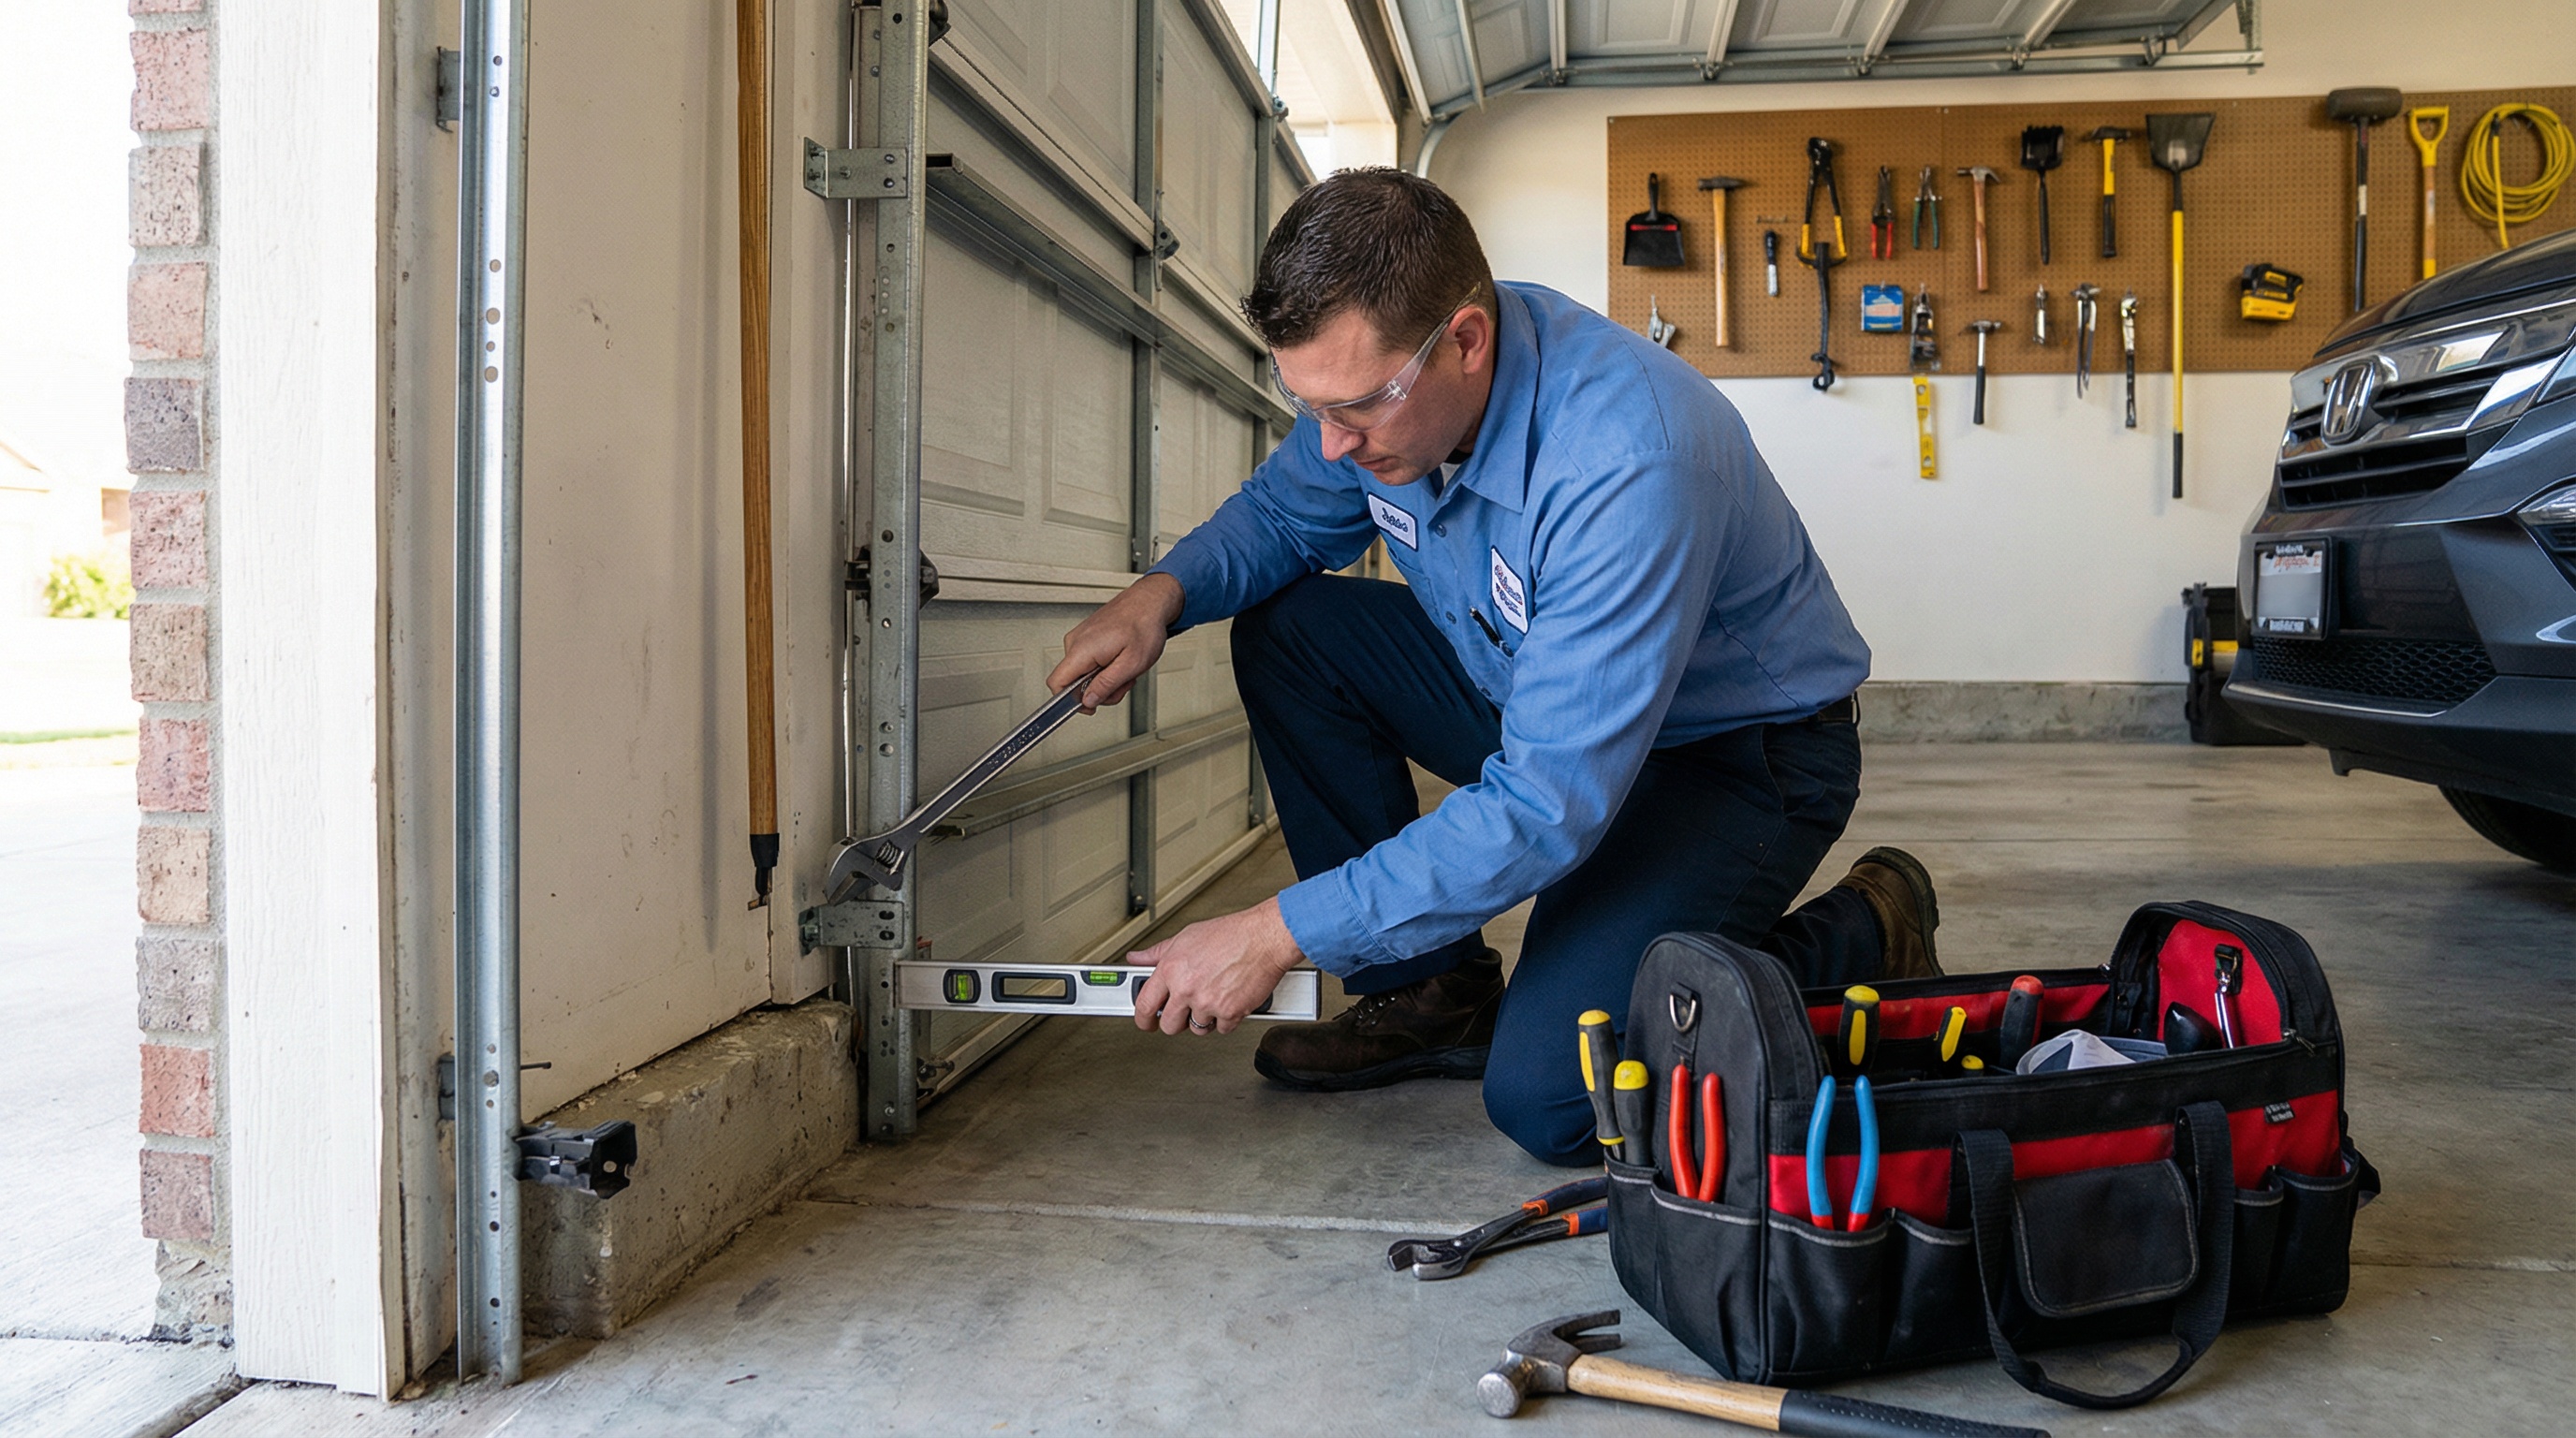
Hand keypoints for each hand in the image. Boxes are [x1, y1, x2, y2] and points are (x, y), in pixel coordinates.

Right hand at [1049, 572, 1183, 711]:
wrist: (1149, 602)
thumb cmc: (1144, 625)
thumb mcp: (1131, 664)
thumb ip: (1106, 686)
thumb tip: (1088, 701)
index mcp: (1082, 650)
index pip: (1056, 683)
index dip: (1070, 701)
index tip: (1090, 706)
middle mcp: (1075, 642)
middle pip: (1074, 682)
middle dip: (1100, 690)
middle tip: (1123, 682)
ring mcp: (1080, 638)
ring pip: (1084, 674)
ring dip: (1106, 679)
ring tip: (1125, 667)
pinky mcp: (1086, 637)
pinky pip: (1089, 662)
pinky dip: (1106, 667)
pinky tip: (1120, 659)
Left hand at [1130, 897, 1302, 1035]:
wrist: (1264, 938)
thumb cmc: (1231, 934)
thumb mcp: (1186, 937)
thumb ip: (1157, 952)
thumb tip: (1137, 958)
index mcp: (1171, 969)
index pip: (1145, 1005)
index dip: (1143, 1019)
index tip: (1146, 1022)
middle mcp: (1187, 988)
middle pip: (1169, 1025)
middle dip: (1176, 1021)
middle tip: (1184, 1011)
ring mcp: (1208, 1003)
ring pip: (1197, 1029)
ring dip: (1204, 1019)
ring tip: (1213, 998)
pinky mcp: (1230, 1013)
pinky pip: (1222, 1029)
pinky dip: (1227, 1019)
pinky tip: (1229, 1000)